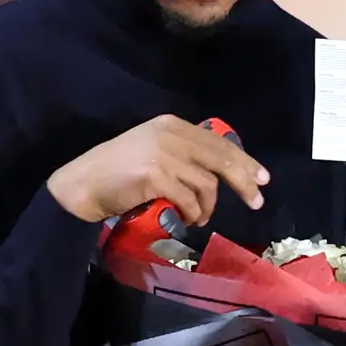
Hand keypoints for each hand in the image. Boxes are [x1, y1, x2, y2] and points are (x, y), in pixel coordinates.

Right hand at [47, 114, 269, 225]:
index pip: (219, 142)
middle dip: (243, 182)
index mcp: (173, 125)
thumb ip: (184, 153)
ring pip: (208, 184)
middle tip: (256, 202)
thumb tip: (219, 171)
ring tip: (198, 218)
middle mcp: (172, 134)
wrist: (84, 182)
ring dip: (208, 207)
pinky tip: (186, 220)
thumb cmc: (118, 171)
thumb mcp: (154, 150)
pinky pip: (190, 200)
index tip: (261, 178)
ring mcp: (164, 154)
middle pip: (222, 159)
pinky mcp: (157, 176)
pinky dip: (192, 214)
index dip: (245, 161)